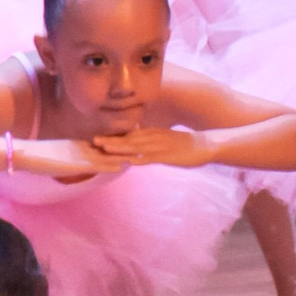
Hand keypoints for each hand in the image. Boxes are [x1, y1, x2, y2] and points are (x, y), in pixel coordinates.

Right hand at [7, 136, 132, 184]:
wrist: (24, 156)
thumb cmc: (35, 158)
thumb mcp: (53, 157)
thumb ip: (63, 158)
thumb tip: (66, 161)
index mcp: (76, 145)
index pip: (101, 143)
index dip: (117, 141)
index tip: (132, 137)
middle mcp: (80, 148)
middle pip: (108, 146)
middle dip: (125, 144)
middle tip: (144, 139)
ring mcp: (78, 155)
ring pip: (106, 154)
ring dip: (123, 154)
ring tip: (141, 152)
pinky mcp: (75, 163)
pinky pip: (96, 163)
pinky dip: (110, 163)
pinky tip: (123, 165)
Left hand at [86, 123, 207, 166]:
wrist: (203, 145)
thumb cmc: (183, 144)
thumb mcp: (163, 138)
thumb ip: (148, 138)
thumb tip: (135, 140)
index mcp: (150, 133)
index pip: (127, 134)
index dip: (111, 136)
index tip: (96, 138)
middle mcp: (151, 137)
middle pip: (127, 139)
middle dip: (110, 140)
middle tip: (92, 141)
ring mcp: (158, 146)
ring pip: (135, 147)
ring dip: (119, 147)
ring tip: (104, 148)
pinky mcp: (166, 156)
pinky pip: (150, 157)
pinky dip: (139, 159)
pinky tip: (129, 162)